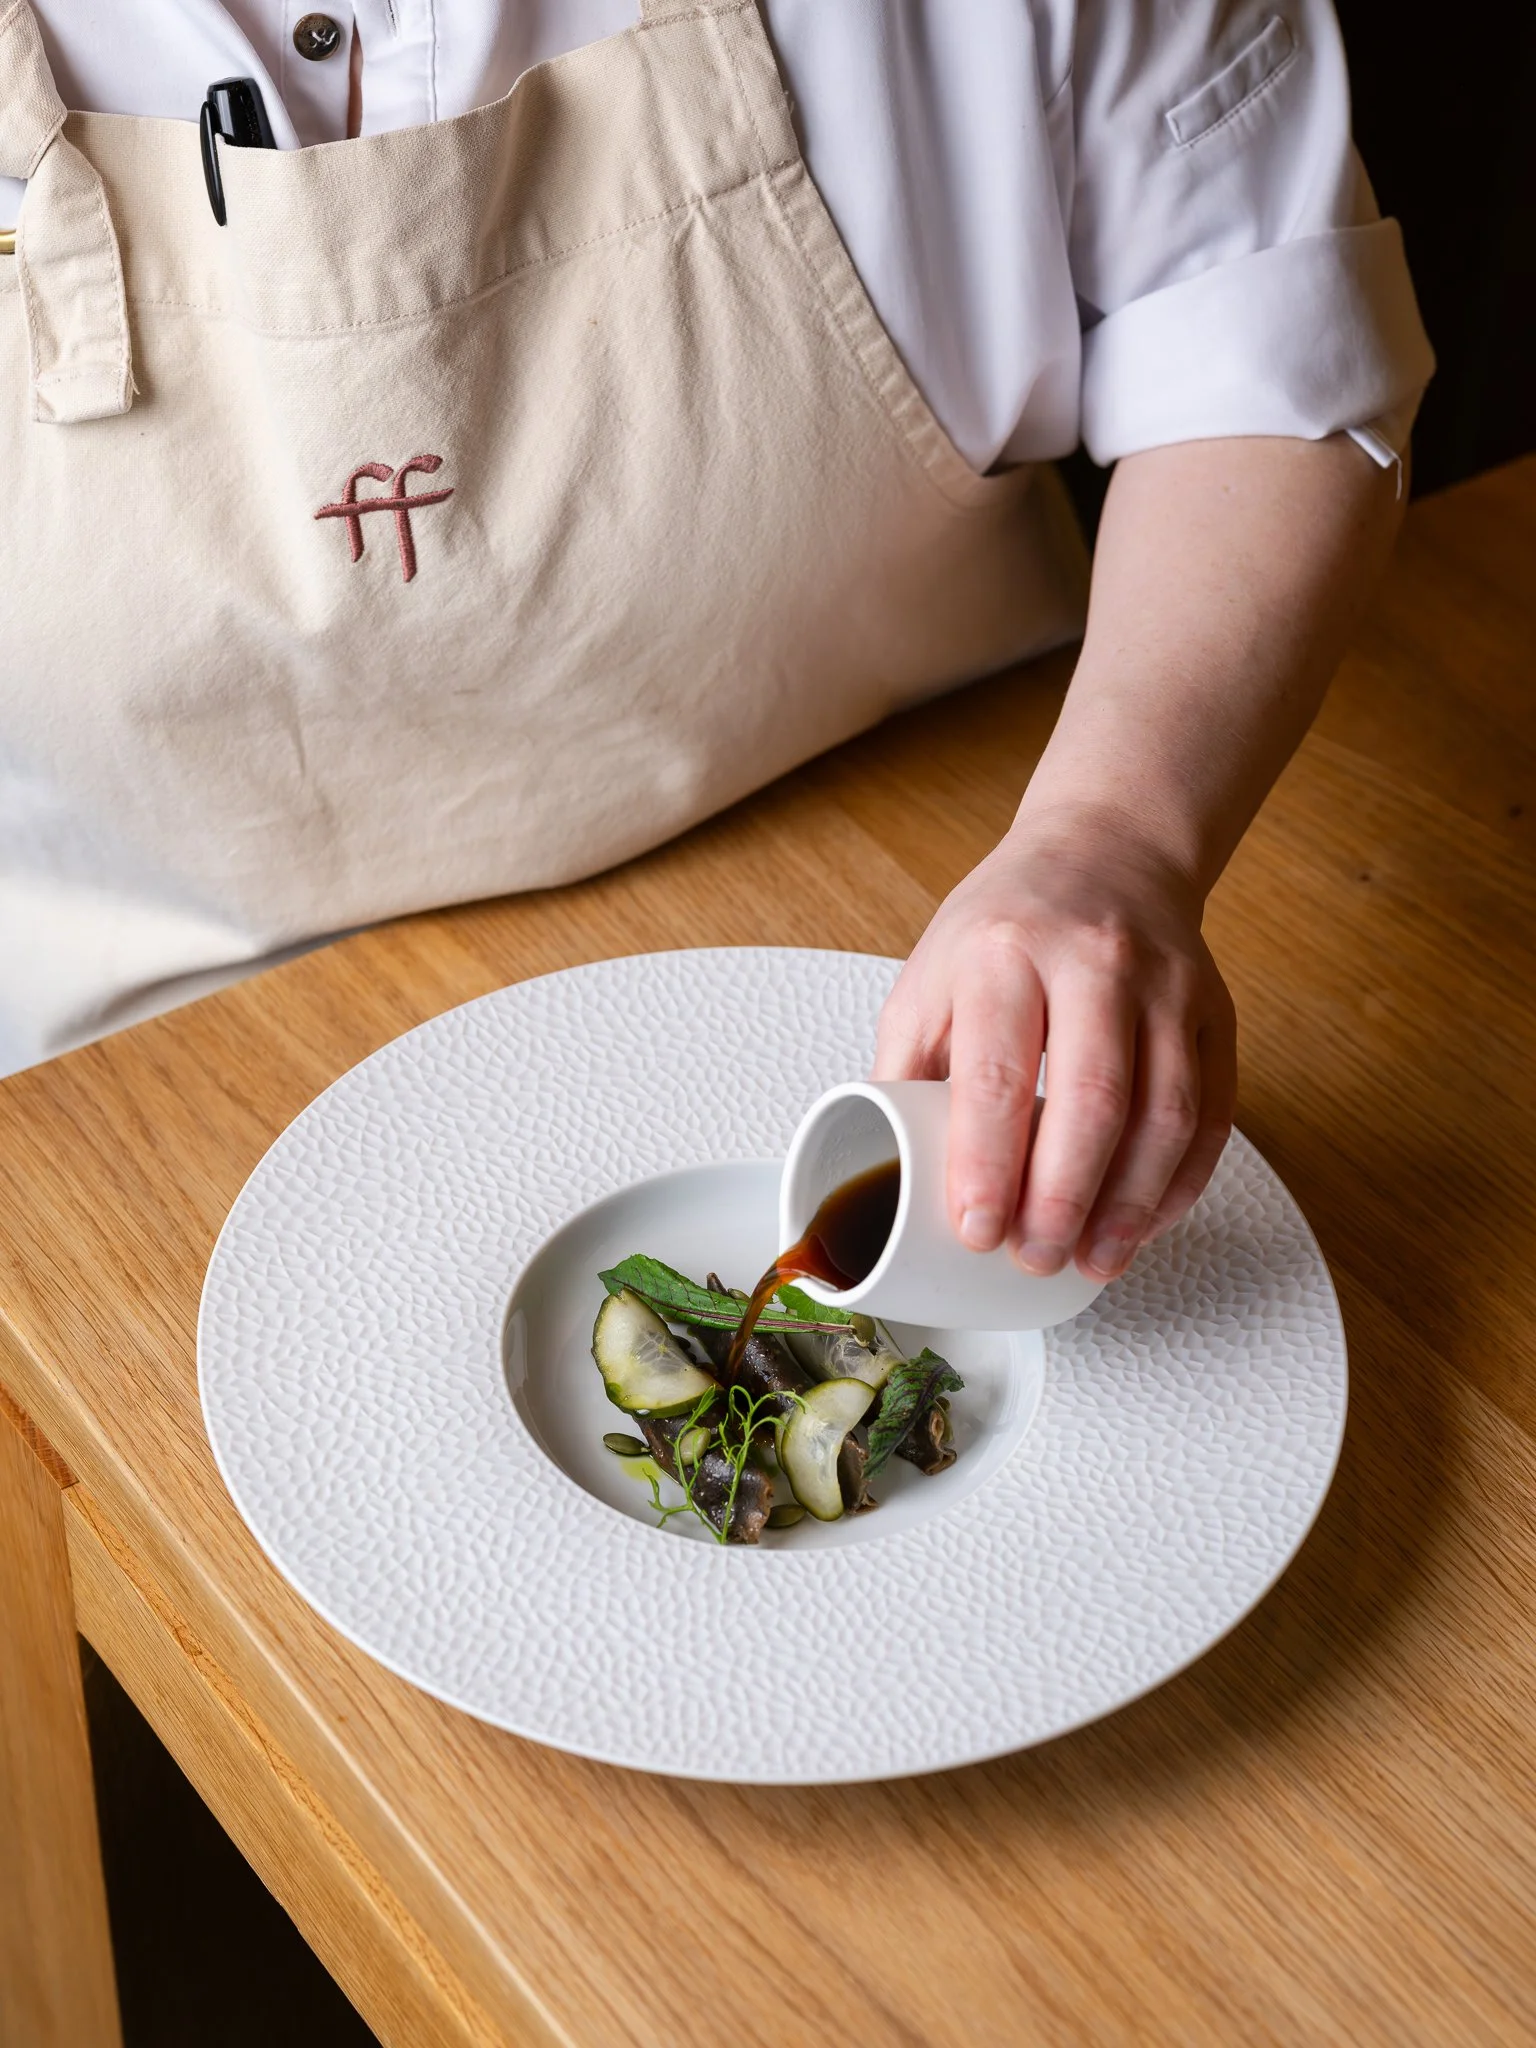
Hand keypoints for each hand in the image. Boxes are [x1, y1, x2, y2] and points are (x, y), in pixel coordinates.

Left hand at [872, 809, 1235, 1280]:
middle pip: (1091, 1100)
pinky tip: (1150, 1221)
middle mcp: (1093, 960)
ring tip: (1095, 1259)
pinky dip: (1182, 1179)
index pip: (997, 1073)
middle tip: (1036, 1257)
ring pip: (1164, 1113)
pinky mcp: (1215, 1010)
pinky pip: (1212, 1111)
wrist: (1106, 847)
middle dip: (1063, 1198)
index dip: (988, 1164)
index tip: (977, 1230)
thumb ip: (908, 1070)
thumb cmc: (1007, 924)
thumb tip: (887, 1170)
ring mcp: (1166, 985)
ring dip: (1132, 1204)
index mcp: (1003, 952)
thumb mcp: (931, 975)